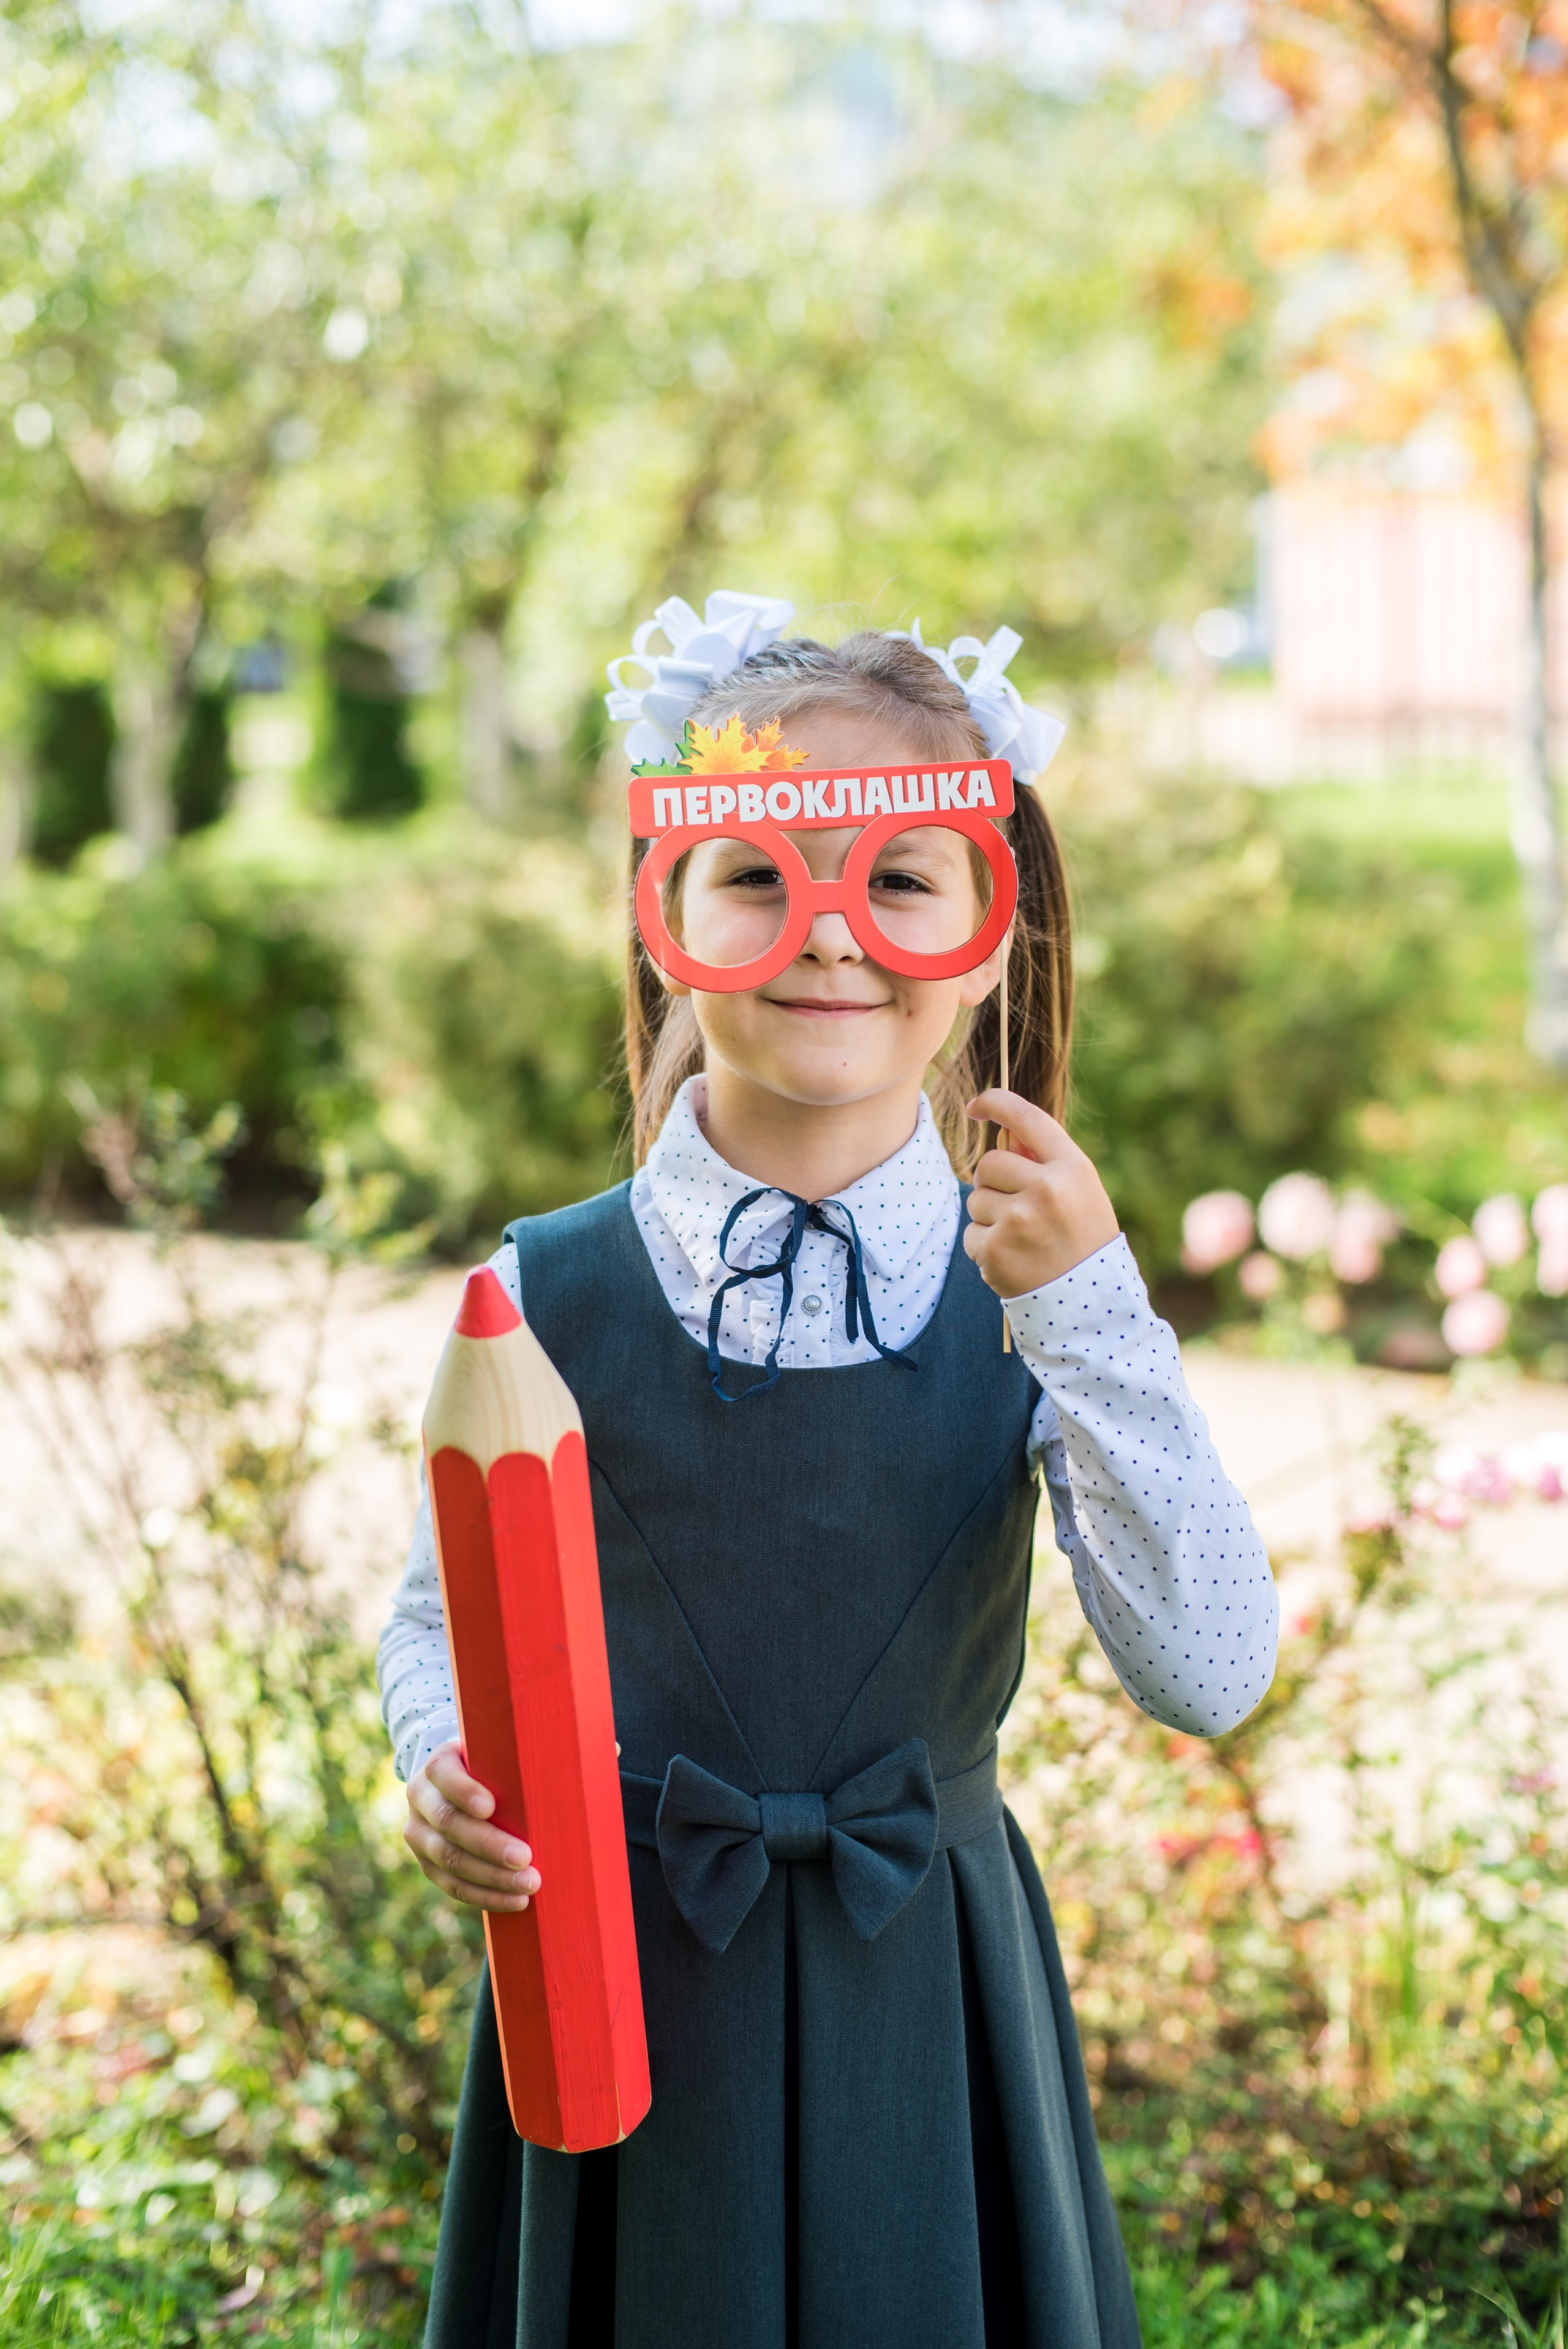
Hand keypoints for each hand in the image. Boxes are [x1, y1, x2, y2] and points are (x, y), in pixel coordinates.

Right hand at [403, 1741, 540, 1913]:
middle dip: (488, 1844)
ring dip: (491, 1877)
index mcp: (437, 1765)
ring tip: (528, 1885)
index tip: (491, 1806)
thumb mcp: (499, 1756)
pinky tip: (515, 1901)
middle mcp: (420, 1798)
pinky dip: (485, 1896)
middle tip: (525, 1857)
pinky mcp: (427, 1864)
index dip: (464, 1791)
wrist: (459, 1789)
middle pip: (449, 1823)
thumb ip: (519, 1762)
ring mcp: (419, 1834)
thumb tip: (577, 1764)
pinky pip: (453, 1885)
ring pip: (449, 1860)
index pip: (444, 1774)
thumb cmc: (494, 1770)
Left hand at [964, 1089, 1118, 1298]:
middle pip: (989, 1163)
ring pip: (976, 1199)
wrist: (1089, 1304)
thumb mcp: (1081, 1192)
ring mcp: (1017, 1221)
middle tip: (1017, 1206)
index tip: (977, 1105)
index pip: (1026, 1118)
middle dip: (994, 1181)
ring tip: (1022, 1239)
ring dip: (990, 1216)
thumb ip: (1045, 1159)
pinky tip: (1013, 1258)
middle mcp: (1045, 1190)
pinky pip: (971, 1233)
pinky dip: (985, 1245)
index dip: (995, 1103)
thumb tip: (1005, 1129)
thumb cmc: (1084, 1240)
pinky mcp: (995, 1250)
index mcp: (1072, 1169)